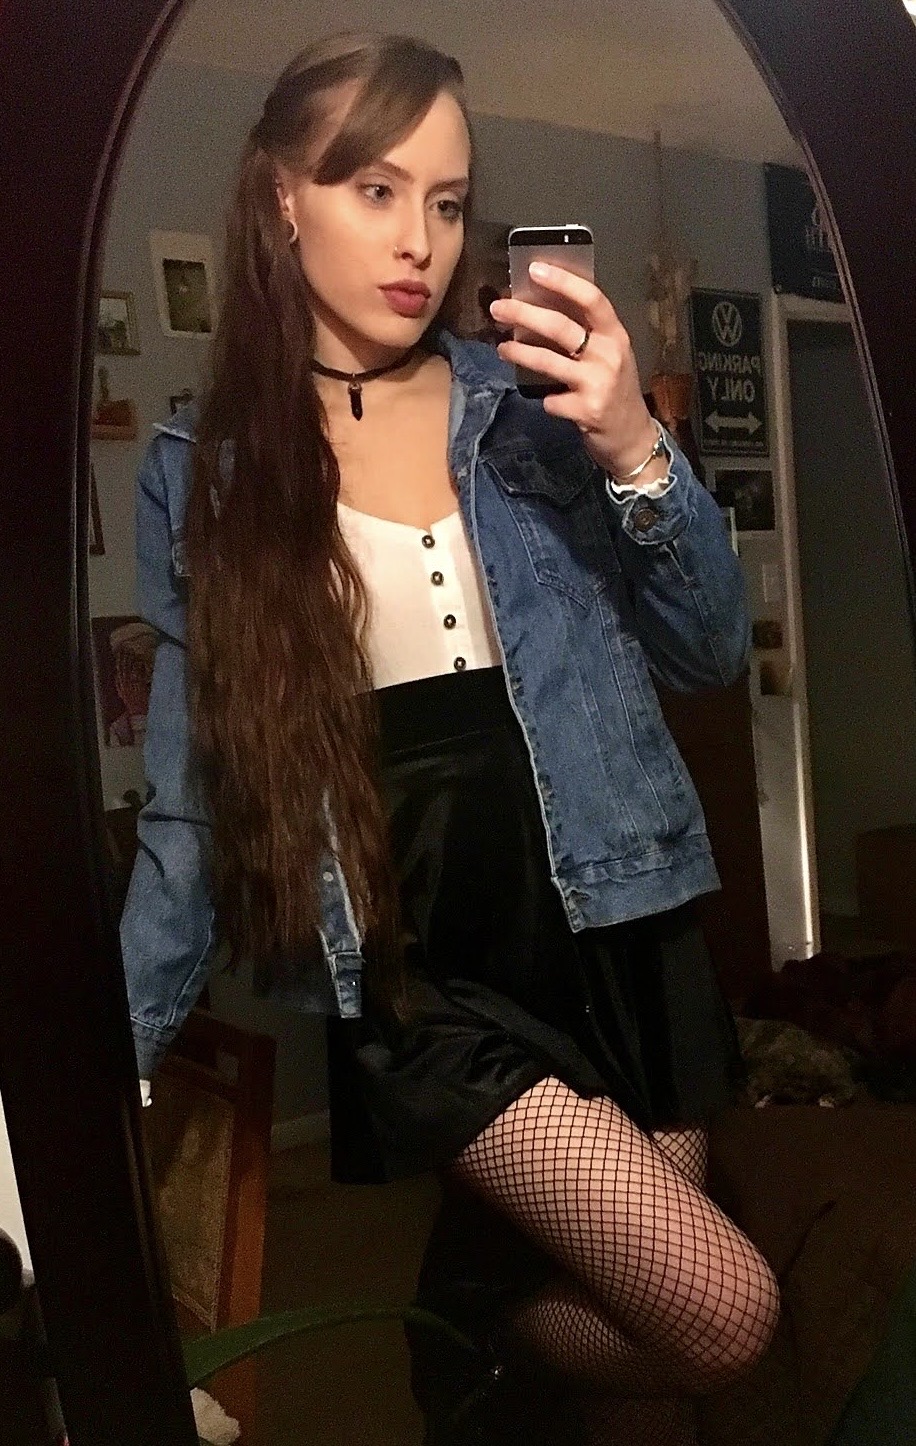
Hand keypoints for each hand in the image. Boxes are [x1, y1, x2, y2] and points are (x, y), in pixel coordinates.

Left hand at [490, 263, 663, 482]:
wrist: (632, 437)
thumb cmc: (615, 391)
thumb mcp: (610, 357)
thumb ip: (586, 336)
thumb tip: (541, 309)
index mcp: (616, 335)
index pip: (592, 299)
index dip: (563, 281)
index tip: (534, 269)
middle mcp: (609, 355)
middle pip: (561, 327)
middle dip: (524, 314)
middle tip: (498, 308)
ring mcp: (598, 384)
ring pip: (548, 362)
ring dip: (520, 352)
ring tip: (502, 348)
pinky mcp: (586, 411)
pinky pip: (551, 400)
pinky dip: (544, 399)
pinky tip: (546, 400)